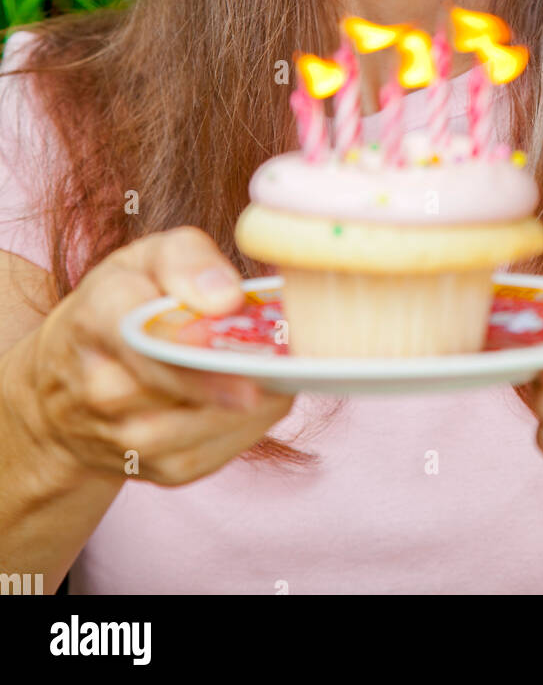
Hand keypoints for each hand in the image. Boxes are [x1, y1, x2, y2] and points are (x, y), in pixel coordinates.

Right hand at [13, 227, 294, 485]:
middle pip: (183, 393)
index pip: (145, 344)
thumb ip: (187, 261)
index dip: (198, 363)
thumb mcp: (147, 259)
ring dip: (254, 405)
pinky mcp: (150, 470)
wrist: (67, 380)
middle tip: (288, 361)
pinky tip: (262, 399)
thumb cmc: (122, 303)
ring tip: (282, 373)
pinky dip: (248, 428)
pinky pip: (212, 455)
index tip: (249, 371)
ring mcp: (122, 437)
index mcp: (97, 318)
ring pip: (205, 428)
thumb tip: (226, 298)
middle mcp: (100, 387)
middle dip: (242, 376)